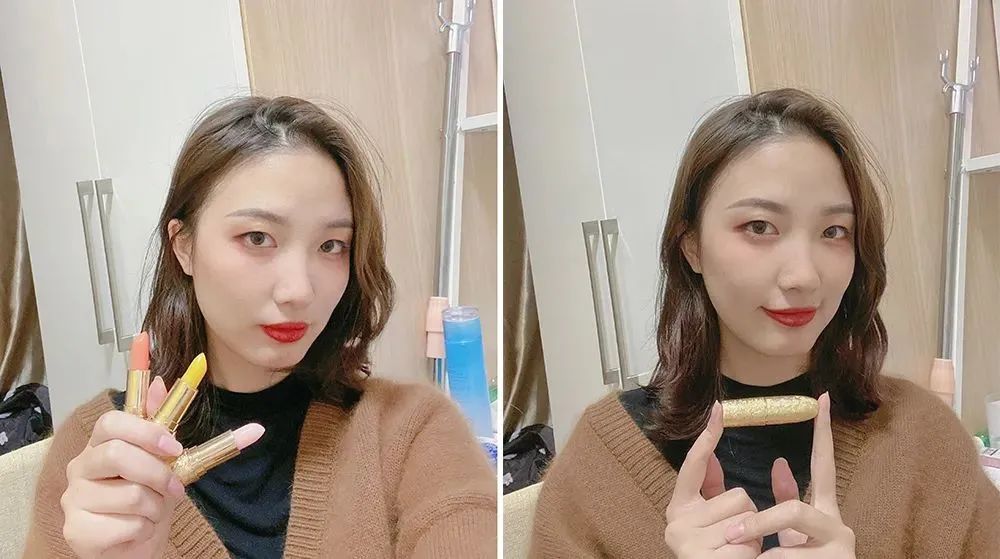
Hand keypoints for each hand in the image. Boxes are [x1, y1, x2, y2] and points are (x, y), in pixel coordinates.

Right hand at [61, 376, 180, 558]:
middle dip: (158, 473)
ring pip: (131, 494)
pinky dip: (145, 529)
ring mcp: (73, 499)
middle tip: (176, 487)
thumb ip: (160, 423)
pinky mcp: (76, 531)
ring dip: (156, 507)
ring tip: (152, 512)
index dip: (145, 431)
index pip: (110, 423)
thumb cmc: (146, 501)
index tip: (174, 448)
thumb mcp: (161, 462)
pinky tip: (138, 530)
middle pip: (118, 455)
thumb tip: (162, 383)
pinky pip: (127, 524)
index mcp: (99, 446)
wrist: (136, 544)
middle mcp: (80, 468)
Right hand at [664, 402, 762, 557]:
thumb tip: (713, 458)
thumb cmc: (717, 556)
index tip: (720, 408)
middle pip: (738, 496)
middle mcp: (675, 524)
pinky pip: (748, 546)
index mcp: (677, 509)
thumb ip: (711, 492)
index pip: (694, 466)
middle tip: (736, 540)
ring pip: (748, 521)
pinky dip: (753, 558)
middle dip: (749, 517)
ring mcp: (687, 544)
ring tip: (738, 555)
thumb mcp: (712, 523)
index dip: (708, 438)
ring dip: (755, 540)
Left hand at [724, 393, 856, 557]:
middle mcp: (841, 528)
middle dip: (759, 525)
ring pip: (784, 548)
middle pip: (794, 511)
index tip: (822, 398)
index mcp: (828, 514)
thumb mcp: (791, 534)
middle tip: (731, 537)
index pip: (824, 466)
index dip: (823, 435)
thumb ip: (786, 497)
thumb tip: (777, 462)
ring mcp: (842, 551)